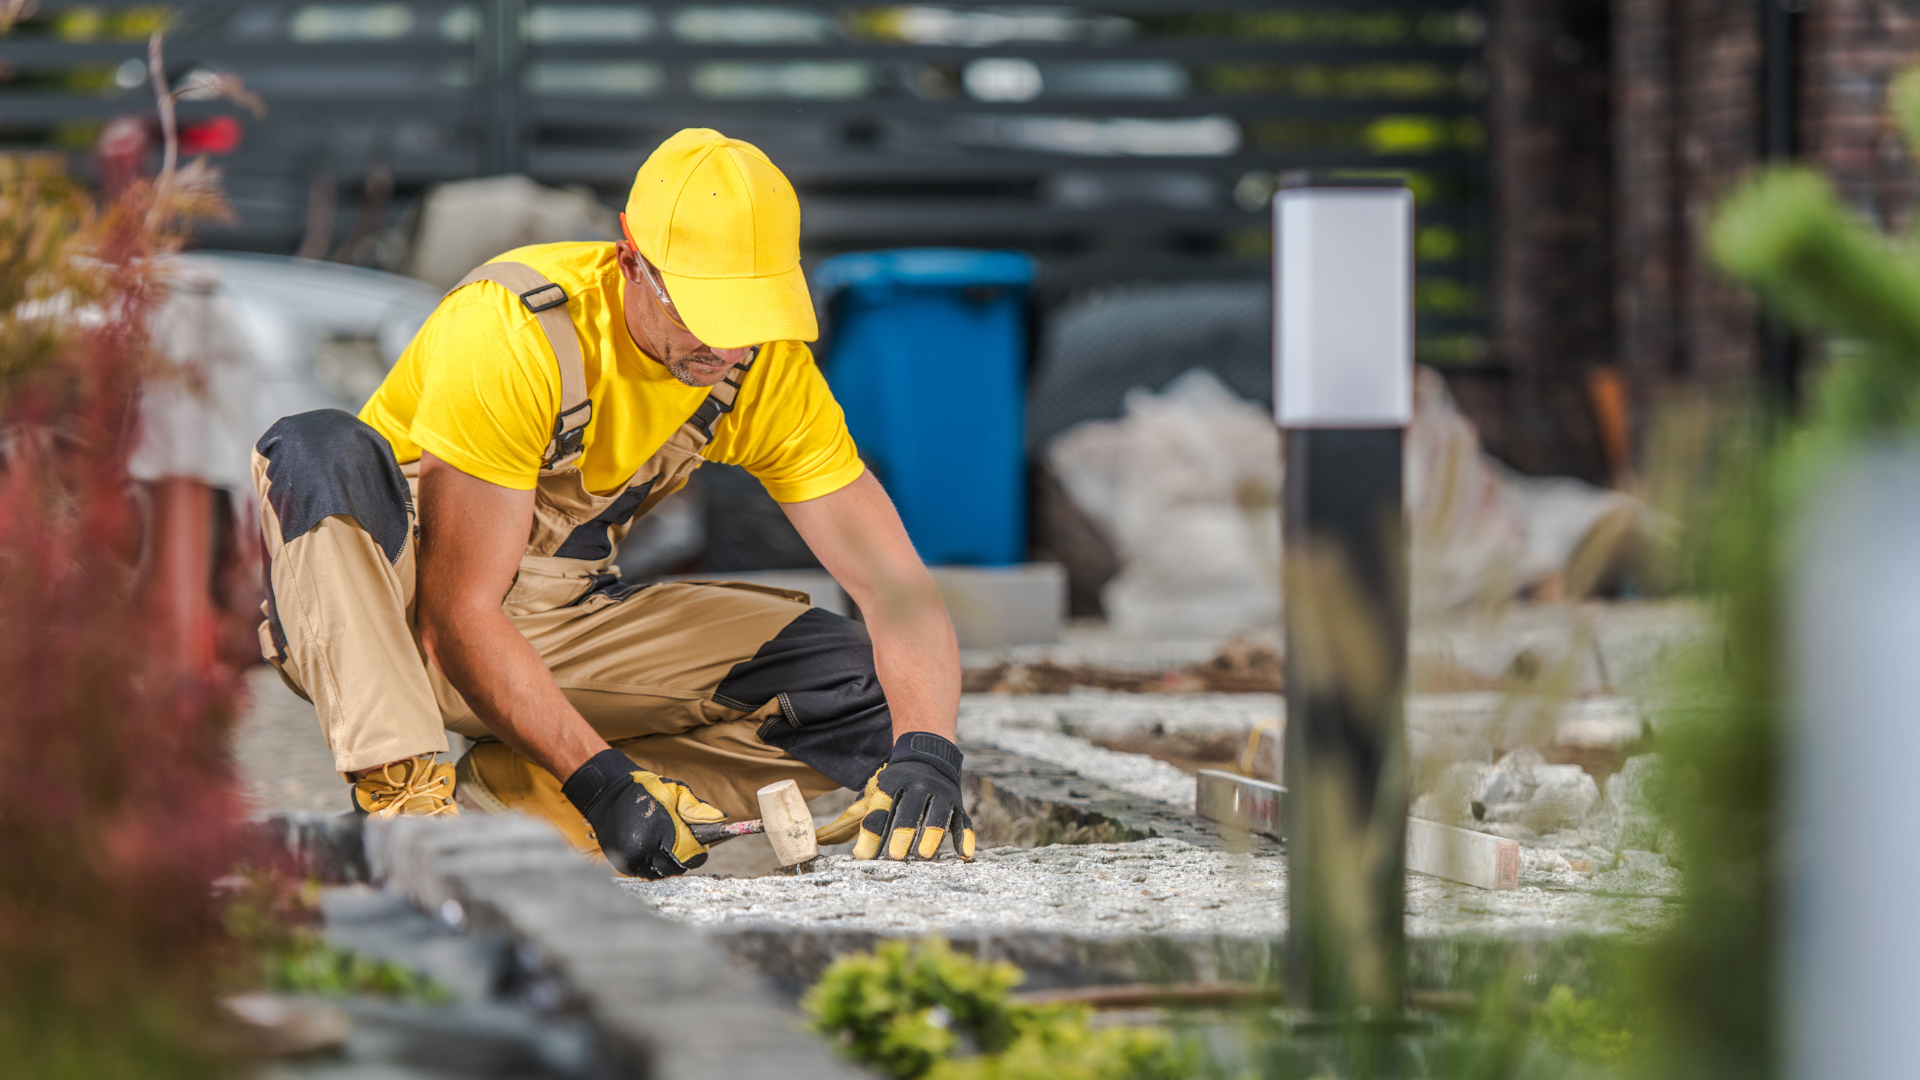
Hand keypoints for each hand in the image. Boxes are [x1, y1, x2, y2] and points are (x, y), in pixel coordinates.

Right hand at [562, 749, 725, 878]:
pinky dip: (651, 865)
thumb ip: (697, 808)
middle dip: (683, 858)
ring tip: (664, 845)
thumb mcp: (675, 792)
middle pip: (677, 869)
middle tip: (680, 843)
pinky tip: (651, 849)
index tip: (696, 844)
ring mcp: (633, 858)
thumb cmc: (645, 790)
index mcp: (664, 831)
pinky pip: (645, 873)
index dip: (698, 852)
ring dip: (667, 863)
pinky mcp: (623, 863)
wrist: (607, 792)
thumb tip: (721, 819)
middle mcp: (647, 849)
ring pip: (661, 873)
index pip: (692, 857)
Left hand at [816, 732, 975, 860]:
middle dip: (902, 832)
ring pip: (937, 815)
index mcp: (891, 785)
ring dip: (931, 834)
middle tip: (897, 855)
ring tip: (925, 855)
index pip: (880, 810)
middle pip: (909, 810)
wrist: (929, 752)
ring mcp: (939, 795)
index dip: (871, 833)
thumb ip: (849, 820)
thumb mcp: (872, 795)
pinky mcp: (957, 803)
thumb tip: (818, 840)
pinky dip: (965, 837)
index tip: (861, 856)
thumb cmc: (894, 783)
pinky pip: (963, 821)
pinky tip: (964, 855)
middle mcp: (916, 787)